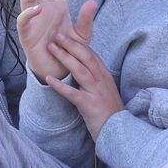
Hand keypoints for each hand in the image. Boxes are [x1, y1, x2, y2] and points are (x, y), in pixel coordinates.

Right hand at [17, 0, 81, 82]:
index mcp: (57, 3)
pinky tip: (40, 9)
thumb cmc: (69, 49)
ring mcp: (33, 18)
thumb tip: (92, 2)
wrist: (59, 69)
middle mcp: (43, 6)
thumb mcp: (82, 34)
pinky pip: (22, 19)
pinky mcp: (26, 33)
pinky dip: (28, 12)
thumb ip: (86, 20)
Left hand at [43, 13, 123, 139]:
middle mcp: (102, 81)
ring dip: (64, 57)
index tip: (67, 35)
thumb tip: (82, 70)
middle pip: (86, 57)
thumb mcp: (105, 91)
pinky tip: (48, 79)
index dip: (79, 43)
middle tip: (57, 35)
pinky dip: (60, 85)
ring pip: (79, 70)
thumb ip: (96, 80)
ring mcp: (96, 92)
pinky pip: (72, 93)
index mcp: (105, 76)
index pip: (92, 54)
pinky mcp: (89, 105)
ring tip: (51, 49)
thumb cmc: (110, 113)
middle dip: (71, 44)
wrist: (119, 132)